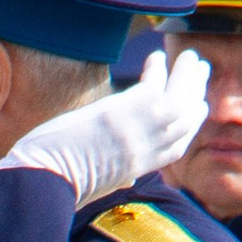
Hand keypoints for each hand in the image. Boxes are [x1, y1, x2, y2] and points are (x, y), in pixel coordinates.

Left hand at [0, 46, 210, 203]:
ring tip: (191, 55)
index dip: (190, 124)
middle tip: (199, 71)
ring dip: (188, 74)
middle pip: (187, 120)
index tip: (197, 105)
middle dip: (196, 93)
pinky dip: (159, 68)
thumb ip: (117, 176)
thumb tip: (125, 179)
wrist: (43, 181)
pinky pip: (155, 83)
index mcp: (140, 168)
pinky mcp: (128, 111)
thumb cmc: (58, 185)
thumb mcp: (100, 186)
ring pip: (181, 98)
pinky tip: (155, 56)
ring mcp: (141, 130)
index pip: (178, 146)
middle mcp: (148, 150)